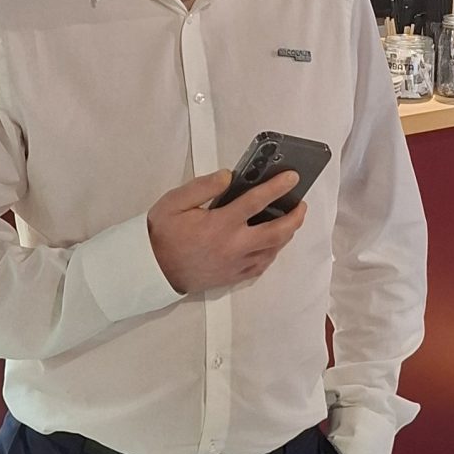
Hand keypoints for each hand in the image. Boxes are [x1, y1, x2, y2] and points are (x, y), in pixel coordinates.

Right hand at [148, 168, 306, 295]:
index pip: (257, 201)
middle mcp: (234, 246)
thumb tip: (229, 176)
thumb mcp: (175, 202)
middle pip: (277, 232)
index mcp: (220, 224)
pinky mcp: (233, 277)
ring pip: (273, 250)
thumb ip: (203, 186)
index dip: (278, 187)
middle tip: (301, 204)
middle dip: (295, 217)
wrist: (153, 269)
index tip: (293, 177)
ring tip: (290, 221)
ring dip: (286, 235)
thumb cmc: (162, 233)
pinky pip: (262, 266)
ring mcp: (236, 264)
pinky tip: (272, 244)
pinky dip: (272, 253)